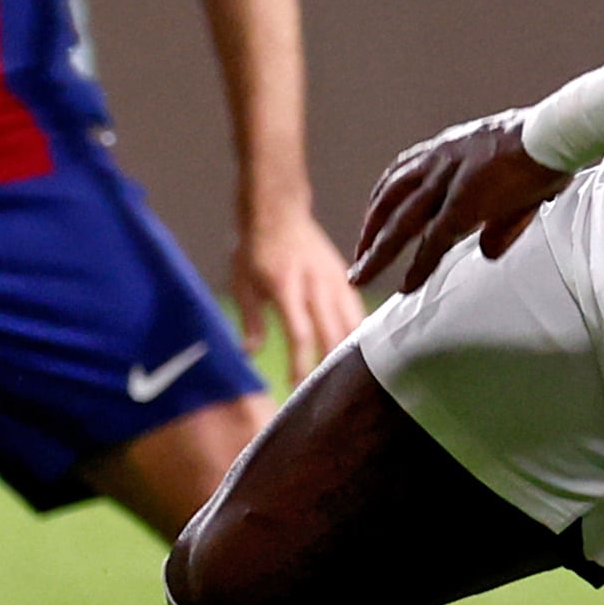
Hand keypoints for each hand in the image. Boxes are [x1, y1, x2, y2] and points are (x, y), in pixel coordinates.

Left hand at [233, 191, 362, 371]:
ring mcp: (334, 279)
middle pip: (332, 332)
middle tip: (326, 394)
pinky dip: (359, 334)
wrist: (279, 209)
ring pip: (352, 323)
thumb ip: (250, 321)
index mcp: (286, 285)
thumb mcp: (242, 283)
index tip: (296, 386)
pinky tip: (360, 354)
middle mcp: (315, 283)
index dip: (301, 363)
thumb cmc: (255, 249)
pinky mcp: (345, 277)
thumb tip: (250, 355)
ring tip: (348, 381)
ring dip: (350, 353)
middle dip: (330, 366)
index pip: (300, 333)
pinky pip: (358, 311)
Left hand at [349, 114, 566, 296]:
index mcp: (448, 150)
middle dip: (371, 228)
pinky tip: (406, 286)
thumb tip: (487, 252)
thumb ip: (498, 221)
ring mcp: (448, 182)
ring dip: (378, 251)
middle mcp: (439, 162)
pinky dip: (417, 265)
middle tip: (358, 255)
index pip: (403, 173)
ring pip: (401, 223)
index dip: (384, 199)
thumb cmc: (544, 149)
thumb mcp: (513, 182)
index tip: (374, 218)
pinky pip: (433, 241)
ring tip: (362, 274)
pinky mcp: (463, 204)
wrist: (554, 133)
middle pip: (390, 198)